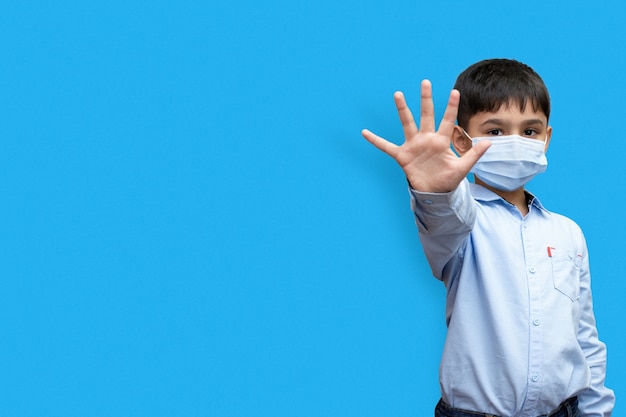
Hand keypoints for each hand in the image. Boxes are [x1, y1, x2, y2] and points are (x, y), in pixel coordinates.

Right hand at [361, 80, 490, 192]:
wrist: (434, 193)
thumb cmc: (448, 179)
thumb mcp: (462, 168)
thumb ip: (473, 155)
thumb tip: (488, 142)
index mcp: (441, 141)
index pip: (448, 121)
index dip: (451, 107)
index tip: (454, 91)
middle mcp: (426, 139)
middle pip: (426, 115)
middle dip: (426, 99)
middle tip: (425, 82)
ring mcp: (413, 146)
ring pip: (407, 123)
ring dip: (402, 109)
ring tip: (398, 94)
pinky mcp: (402, 156)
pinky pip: (386, 147)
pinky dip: (375, 140)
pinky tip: (364, 133)